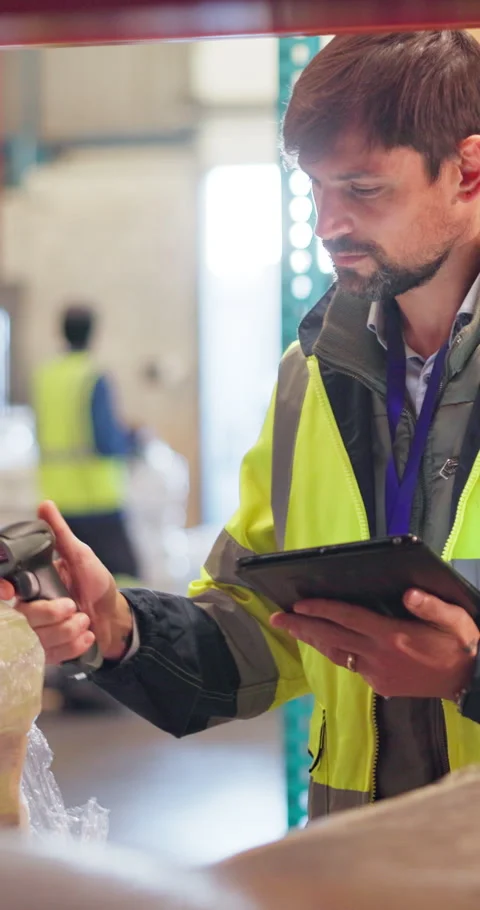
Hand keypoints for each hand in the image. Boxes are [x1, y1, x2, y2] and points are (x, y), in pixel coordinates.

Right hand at [0, 501, 132, 664]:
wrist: (115, 614)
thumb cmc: (96, 582)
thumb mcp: (80, 554)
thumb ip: (60, 534)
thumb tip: (45, 505)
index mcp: (32, 585)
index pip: (4, 591)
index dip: (3, 591)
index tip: (10, 592)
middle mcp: (31, 609)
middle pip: (24, 618)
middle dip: (53, 615)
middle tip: (74, 607)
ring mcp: (39, 632)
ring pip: (39, 639)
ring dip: (68, 631)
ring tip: (85, 620)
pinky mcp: (50, 652)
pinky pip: (52, 655)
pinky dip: (74, 645)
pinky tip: (87, 636)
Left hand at [270, 589, 479, 699]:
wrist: (469, 682)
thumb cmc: (461, 645)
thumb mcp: (454, 621)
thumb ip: (430, 606)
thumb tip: (409, 594)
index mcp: (392, 636)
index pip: (346, 618)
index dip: (320, 610)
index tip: (297, 604)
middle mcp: (378, 656)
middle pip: (330, 638)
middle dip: (301, 627)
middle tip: (276, 618)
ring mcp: (377, 674)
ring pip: (336, 654)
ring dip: (312, 641)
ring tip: (292, 629)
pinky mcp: (380, 686)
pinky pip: (351, 666)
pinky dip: (335, 652)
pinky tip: (327, 644)